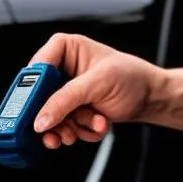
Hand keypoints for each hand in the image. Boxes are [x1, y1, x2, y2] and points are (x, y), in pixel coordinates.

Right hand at [30, 33, 162, 148]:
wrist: (151, 96)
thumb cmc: (131, 76)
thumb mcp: (97, 83)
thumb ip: (66, 100)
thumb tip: (41, 118)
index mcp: (63, 49)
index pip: (36, 71)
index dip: (31, 94)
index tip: (32, 114)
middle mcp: (61, 69)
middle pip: (38, 98)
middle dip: (53, 118)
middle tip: (59, 132)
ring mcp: (65, 91)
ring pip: (50, 117)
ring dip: (70, 127)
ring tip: (89, 125)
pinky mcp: (72, 109)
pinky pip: (64, 126)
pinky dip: (81, 131)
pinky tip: (98, 124)